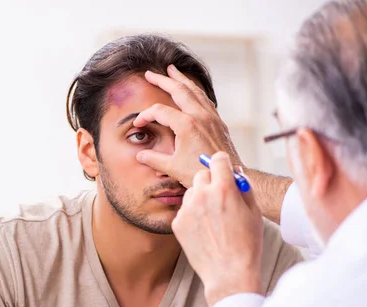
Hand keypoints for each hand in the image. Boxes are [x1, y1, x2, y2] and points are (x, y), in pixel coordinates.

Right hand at [134, 65, 242, 187]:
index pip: (159, 112)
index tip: (138, 124)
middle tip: (150, 73)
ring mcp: (211, 117)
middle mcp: (200, 116)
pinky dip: (195, 90)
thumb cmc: (201, 172)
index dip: (145, 115)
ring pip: (194, 91)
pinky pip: (204, 99)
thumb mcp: (172, 168)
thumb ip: (154, 160)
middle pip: (179, 90)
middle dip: (163, 80)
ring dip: (181, 79)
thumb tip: (139, 156)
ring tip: (172, 70)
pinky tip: (191, 90)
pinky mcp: (217, 121)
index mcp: (186, 125)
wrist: (228, 174)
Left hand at [172, 152, 263, 306]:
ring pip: (191, 192)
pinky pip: (184, 210)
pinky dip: (193, 215)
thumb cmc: (246, 244)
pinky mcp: (177, 223)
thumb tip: (235, 173)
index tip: (224, 168)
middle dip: (211, 181)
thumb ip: (244, 187)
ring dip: (200, 198)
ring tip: (214, 218)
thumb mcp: (254, 212)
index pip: (217, 159)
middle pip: (201, 174)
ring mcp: (186, 209)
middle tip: (220, 197)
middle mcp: (201, 195)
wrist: (228, 273)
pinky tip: (205, 230)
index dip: (223, 163)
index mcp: (224, 189)